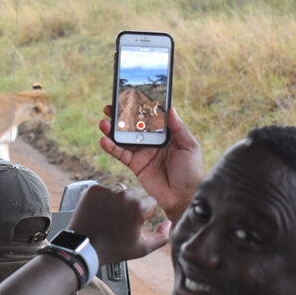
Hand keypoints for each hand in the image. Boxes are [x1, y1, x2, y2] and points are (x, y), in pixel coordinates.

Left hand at [67, 184, 170, 265]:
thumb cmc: (113, 249)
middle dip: (134, 204)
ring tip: (112, 216)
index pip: (151, 202)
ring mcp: (106, 191)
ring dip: (120, 199)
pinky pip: (106, 189)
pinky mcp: (93, 190)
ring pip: (121, 189)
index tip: (135, 223)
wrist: (84, 247)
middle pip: (137, 193)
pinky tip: (102, 211)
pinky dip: (105, 198)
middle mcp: (123, 194)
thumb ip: (162, 237)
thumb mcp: (142, 249)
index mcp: (138, 206)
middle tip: (123, 220)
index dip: (145, 214)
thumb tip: (168, 223)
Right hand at [98, 105, 203, 223]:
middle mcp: (152, 141)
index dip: (141, 107)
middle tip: (110, 107)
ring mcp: (142, 152)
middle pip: (134, 125)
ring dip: (112, 129)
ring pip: (124, 138)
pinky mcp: (135, 164)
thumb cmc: (191, 172)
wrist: (183, 197)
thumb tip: (171, 109)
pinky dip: (111, 147)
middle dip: (121, 116)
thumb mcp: (190, 147)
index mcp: (166, 134)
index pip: (151, 117)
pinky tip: (104, 140)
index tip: (131, 97)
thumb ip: (179, 129)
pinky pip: (120, 154)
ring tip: (103, 122)